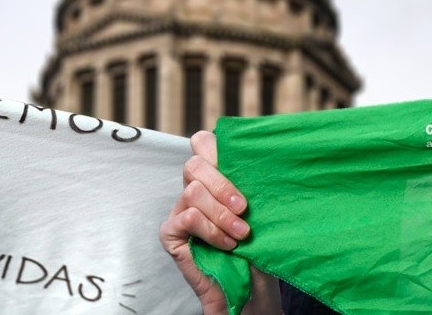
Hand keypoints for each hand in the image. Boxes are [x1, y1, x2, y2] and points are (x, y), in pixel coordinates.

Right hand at [160, 130, 251, 313]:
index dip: (216, 148)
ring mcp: (179, 209)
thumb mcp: (258, 210)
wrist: (250, 289)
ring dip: (221, 214)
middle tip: (244, 208)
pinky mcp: (170, 232)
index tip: (244, 169)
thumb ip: (249, 184)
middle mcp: (193, 188)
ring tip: (241, 233)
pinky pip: (188, 217)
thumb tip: (261, 159)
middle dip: (222, 184)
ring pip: (193, 191)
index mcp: (213, 176)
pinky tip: (227, 244)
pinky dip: (212, 230)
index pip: (202, 143)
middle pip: (195, 164)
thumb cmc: (257, 246)